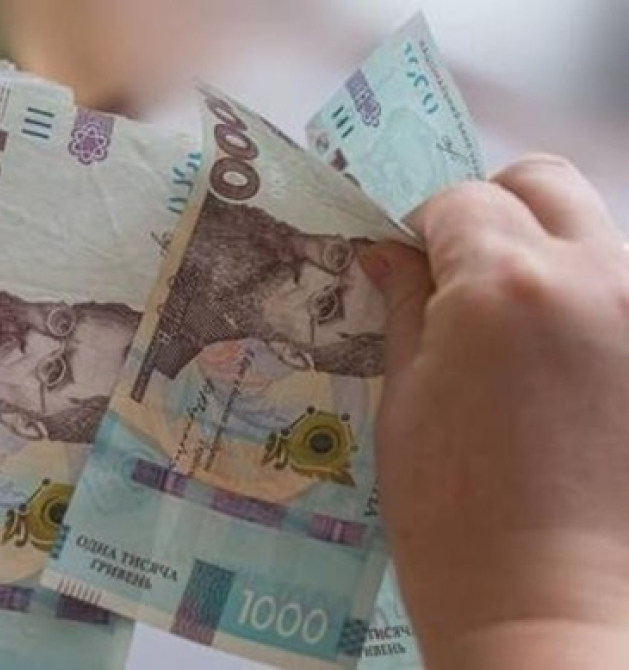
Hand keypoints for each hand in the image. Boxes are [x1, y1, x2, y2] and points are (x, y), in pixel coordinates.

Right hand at [363, 156, 628, 667]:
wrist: (554, 608)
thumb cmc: (454, 516)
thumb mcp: (405, 403)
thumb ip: (405, 309)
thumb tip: (390, 255)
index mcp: (502, 285)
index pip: (457, 202)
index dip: (419, 230)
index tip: (405, 267)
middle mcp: (591, 275)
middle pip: (541, 184)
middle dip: (491, 211)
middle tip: (459, 271)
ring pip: (593, 231)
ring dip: (545, 253)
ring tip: (515, 329)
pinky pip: (623, 291)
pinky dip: (585, 300)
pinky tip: (559, 366)